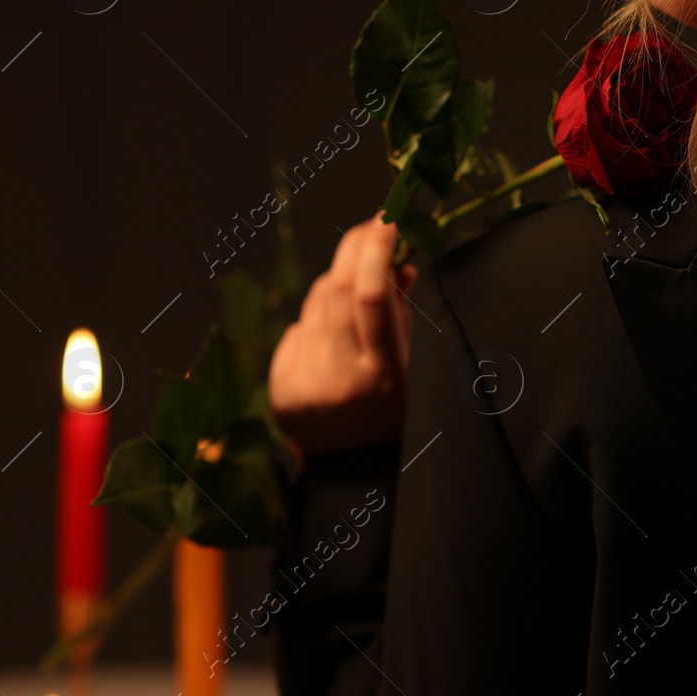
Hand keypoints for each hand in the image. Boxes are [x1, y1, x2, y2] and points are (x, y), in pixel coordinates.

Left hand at [269, 213, 419, 457]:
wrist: (354, 478)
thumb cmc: (399, 420)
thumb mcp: (416, 371)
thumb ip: (406, 316)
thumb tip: (400, 263)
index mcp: (383, 377)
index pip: (372, 295)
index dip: (378, 247)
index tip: (389, 218)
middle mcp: (338, 380)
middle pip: (336, 289)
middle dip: (356, 250)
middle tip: (374, 229)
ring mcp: (303, 385)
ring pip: (315, 304)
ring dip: (338, 288)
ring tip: (361, 304)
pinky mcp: (279, 390)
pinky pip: (298, 332)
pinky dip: (318, 325)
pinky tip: (335, 346)